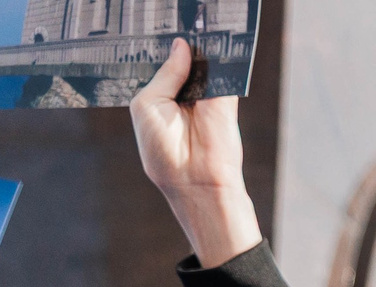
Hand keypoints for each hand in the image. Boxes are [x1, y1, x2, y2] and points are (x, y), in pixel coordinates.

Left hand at [131, 38, 261, 266]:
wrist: (197, 180)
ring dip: (200, 45)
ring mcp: (205, 97)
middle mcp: (182, 95)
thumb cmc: (163, 149)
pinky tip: (212, 34)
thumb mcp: (149, 103)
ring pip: (203, 63)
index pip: (160, 64)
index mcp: (158, 98)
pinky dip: (221, 55)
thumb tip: (182, 45)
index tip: (152, 22)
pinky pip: (225, 72)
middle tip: (174, 13)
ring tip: (194, 17)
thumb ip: (167, 74)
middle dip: (179, 41)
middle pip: (181, 59)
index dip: (158, 46)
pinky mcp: (226, 100)